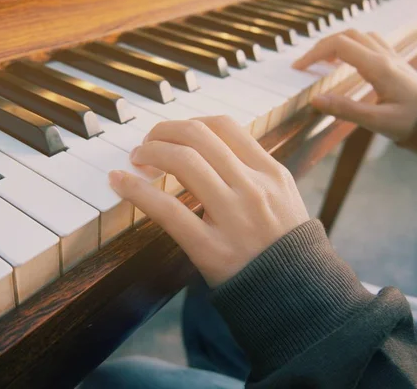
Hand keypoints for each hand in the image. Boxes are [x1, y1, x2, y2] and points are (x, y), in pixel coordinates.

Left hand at [108, 116, 308, 286]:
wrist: (296, 294)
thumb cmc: (284, 246)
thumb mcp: (283, 198)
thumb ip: (253, 172)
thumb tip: (210, 150)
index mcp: (270, 173)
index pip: (223, 127)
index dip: (189, 123)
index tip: (173, 134)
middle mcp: (253, 187)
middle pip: (197, 136)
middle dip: (163, 132)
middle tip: (147, 143)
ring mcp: (233, 217)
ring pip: (183, 161)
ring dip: (150, 152)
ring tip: (136, 160)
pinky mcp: (210, 248)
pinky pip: (167, 210)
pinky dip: (136, 190)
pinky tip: (120, 182)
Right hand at [293, 29, 416, 140]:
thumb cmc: (411, 122)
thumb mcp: (377, 121)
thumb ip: (345, 110)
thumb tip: (315, 101)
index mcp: (379, 67)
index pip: (340, 45)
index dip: (315, 54)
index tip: (299, 68)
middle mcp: (385, 56)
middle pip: (346, 35)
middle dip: (322, 47)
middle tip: (305, 65)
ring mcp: (391, 55)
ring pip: (358, 35)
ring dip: (336, 43)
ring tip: (322, 62)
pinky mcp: (393, 60)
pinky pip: (369, 41)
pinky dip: (351, 45)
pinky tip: (345, 60)